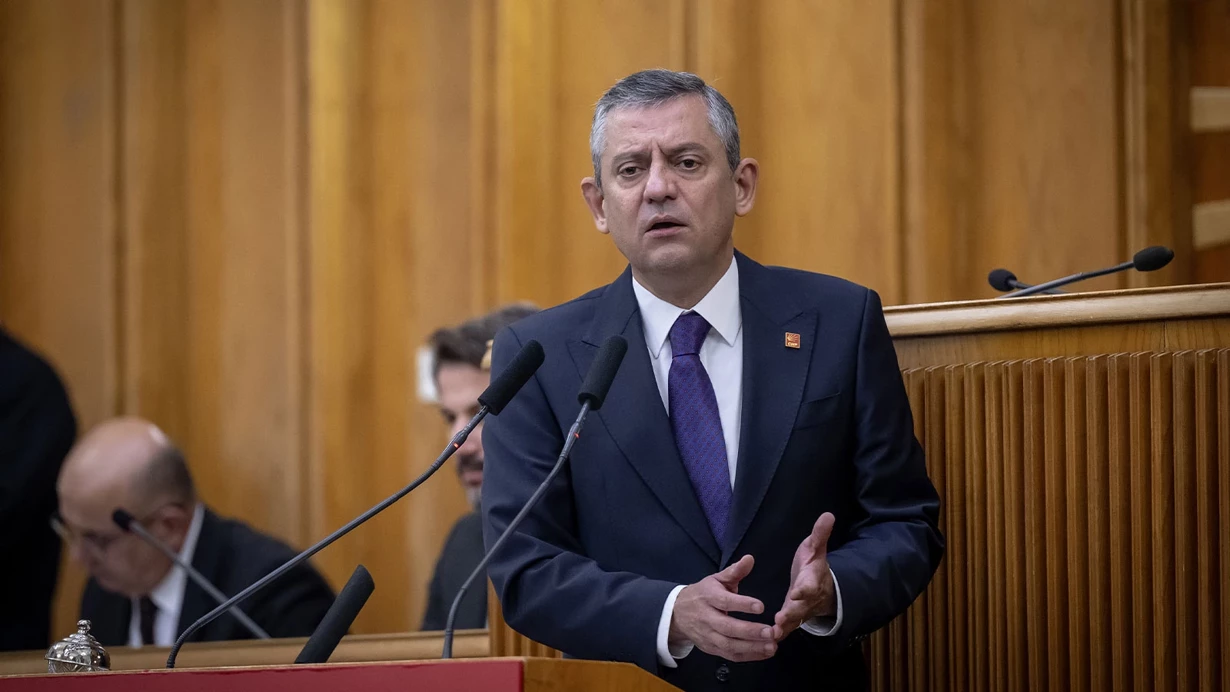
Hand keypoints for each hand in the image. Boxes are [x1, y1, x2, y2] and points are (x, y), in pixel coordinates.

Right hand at [668, 555, 777, 661]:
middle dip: (750, 631)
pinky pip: (730, 656)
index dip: (741, 604)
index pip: (724, 601)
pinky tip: (765, 652)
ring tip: (772, 646)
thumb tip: (750, 558)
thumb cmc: (704, 594)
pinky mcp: (711, 649)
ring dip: (752, 647)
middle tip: (771, 632)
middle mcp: (706, 618)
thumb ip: (735, 571)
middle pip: (727, 627)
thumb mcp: (716, 579)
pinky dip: (749, 656)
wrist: (678, 614)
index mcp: (708, 597)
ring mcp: (708, 636)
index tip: (761, 606)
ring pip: (729, 645)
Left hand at [771, 512, 836, 639]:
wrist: (822, 588)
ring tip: (774, 631)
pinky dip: (780, 633)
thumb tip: (828, 514)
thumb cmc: (813, 565)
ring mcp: (801, 610)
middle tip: (782, 617)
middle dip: (792, 611)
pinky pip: (787, 628)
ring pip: (794, 620)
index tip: (798, 590)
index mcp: (812, 579)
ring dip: (784, 626)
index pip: (810, 584)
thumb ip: (820, 534)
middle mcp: (808, 598)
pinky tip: (769, 639)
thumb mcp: (815, 548)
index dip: (805, 588)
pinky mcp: (793, 618)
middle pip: (801, 606)